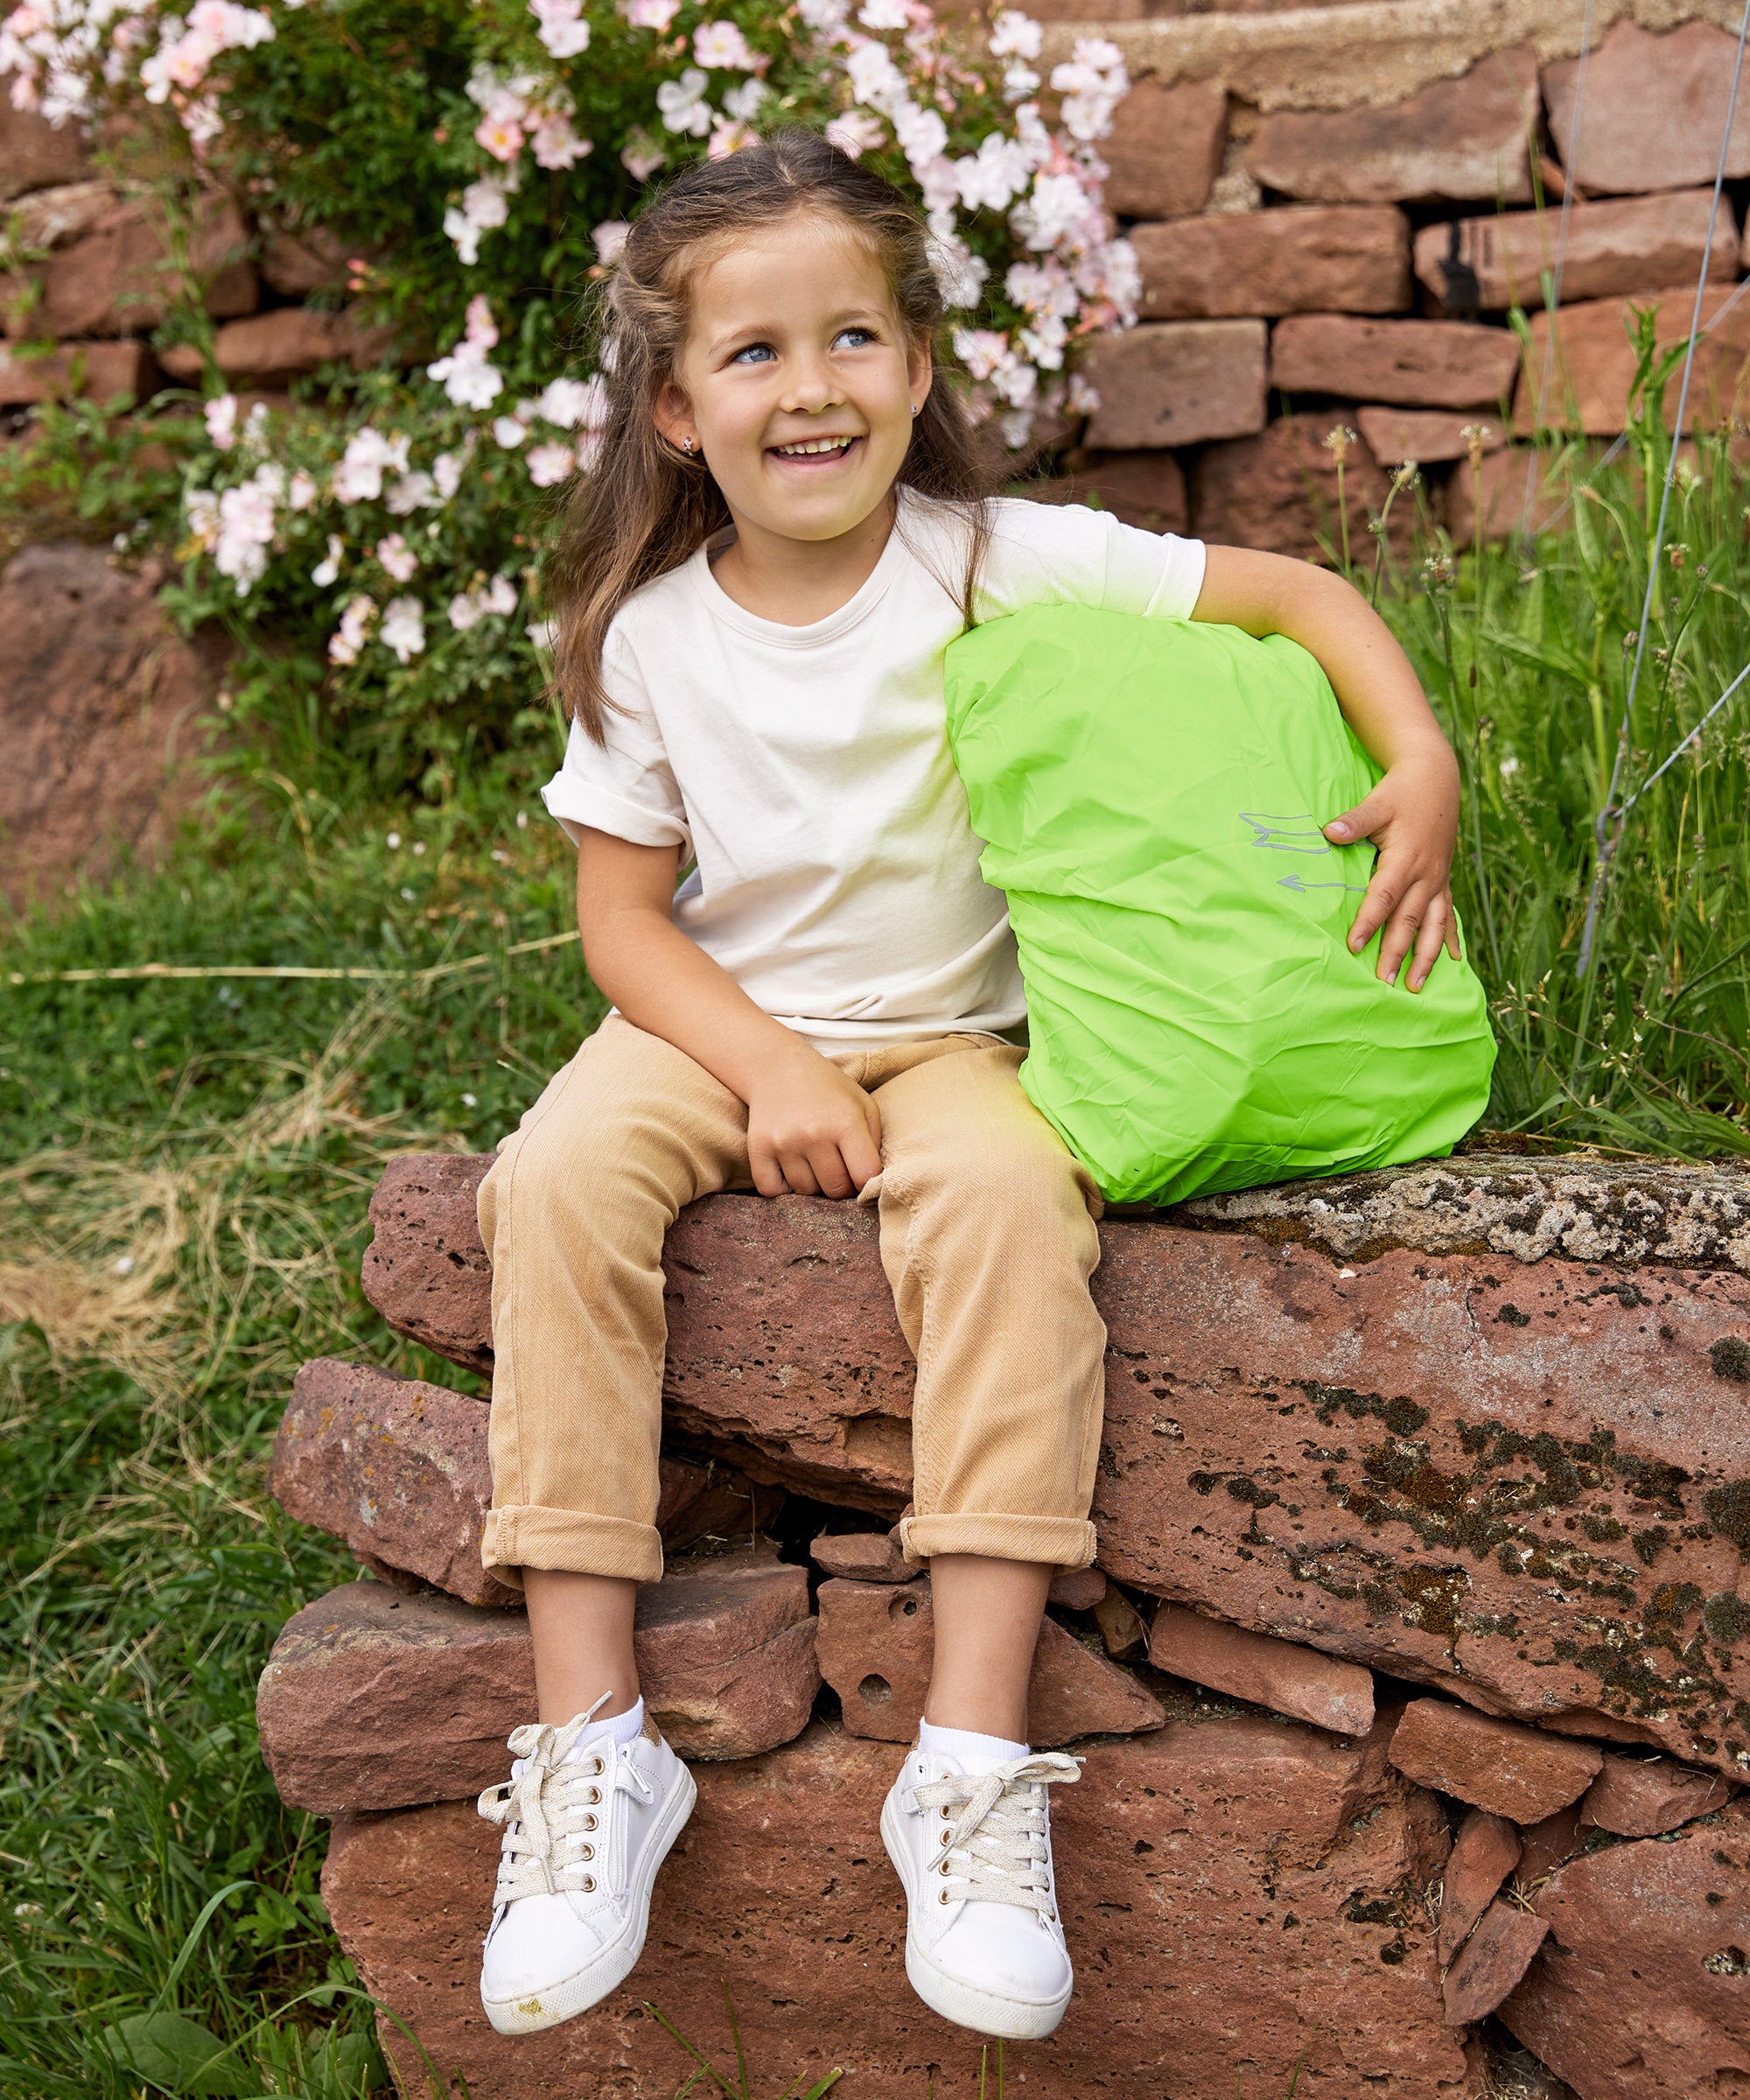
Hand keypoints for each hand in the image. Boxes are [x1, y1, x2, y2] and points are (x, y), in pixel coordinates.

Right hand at [746, 1044, 882, 1197]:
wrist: (778, 1067)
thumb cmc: (828, 1089)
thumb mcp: (863, 1104)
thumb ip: (874, 1143)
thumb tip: (871, 1182)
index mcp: (845, 1123)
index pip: (864, 1176)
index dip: (867, 1182)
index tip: (860, 1174)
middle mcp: (814, 1135)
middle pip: (835, 1189)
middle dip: (840, 1185)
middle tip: (836, 1168)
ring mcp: (784, 1143)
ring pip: (805, 1191)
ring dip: (812, 1184)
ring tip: (812, 1162)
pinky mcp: (758, 1148)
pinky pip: (771, 1190)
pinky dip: (781, 1187)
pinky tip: (789, 1169)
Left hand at [1325, 748, 1462, 992]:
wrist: (1436, 779)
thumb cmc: (1401, 792)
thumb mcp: (1376, 802)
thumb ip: (1354, 821)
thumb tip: (1329, 832)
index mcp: (1405, 858)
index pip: (1384, 896)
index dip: (1369, 921)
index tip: (1355, 945)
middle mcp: (1426, 874)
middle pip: (1409, 920)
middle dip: (1396, 952)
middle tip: (1383, 982)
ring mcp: (1438, 879)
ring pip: (1433, 925)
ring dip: (1425, 957)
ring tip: (1415, 986)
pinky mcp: (1443, 880)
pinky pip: (1448, 914)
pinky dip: (1450, 938)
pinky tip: (1453, 960)